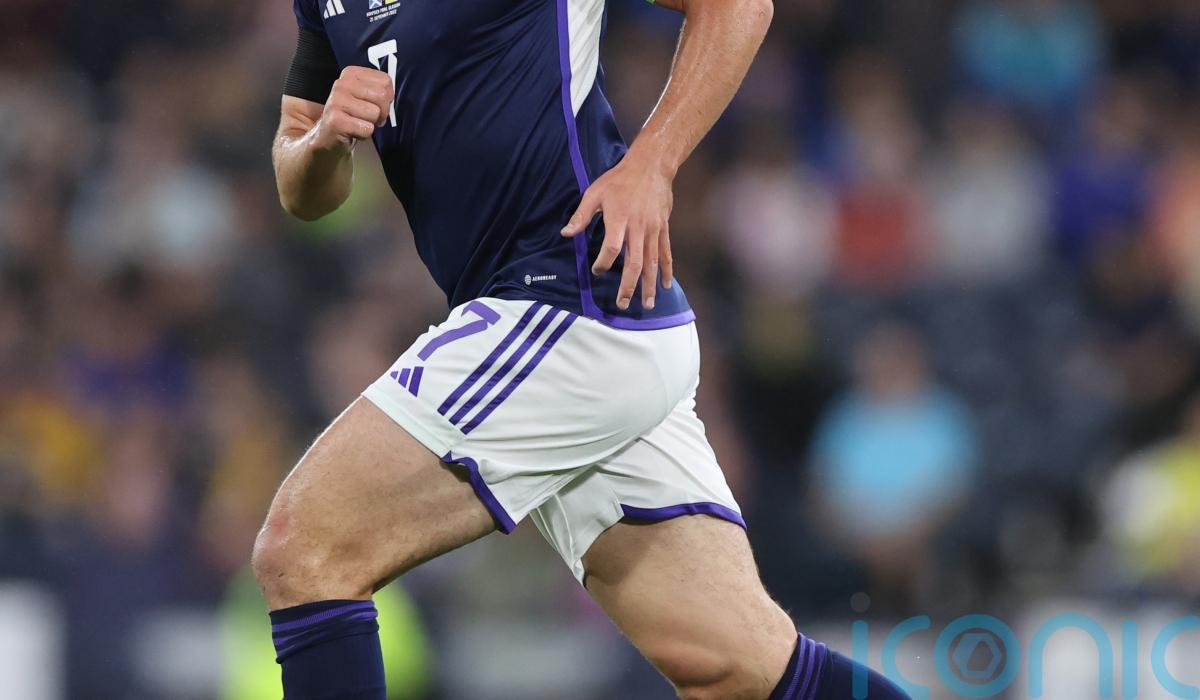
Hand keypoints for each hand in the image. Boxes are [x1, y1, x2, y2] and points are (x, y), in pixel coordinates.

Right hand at [312, 66, 393, 151]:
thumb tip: (389, 97)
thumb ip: (381, 91)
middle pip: (382, 96)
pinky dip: (364, 135)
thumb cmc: (352, 116)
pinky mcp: (336, 120)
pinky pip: (367, 129)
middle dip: (382, 112)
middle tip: (369, 118)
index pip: (386, 81)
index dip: (386, 98)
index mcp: (351, 73)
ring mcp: (337, 101)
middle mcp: (342, 84)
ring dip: (371, 124)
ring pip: (375, 113)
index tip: (374, 105)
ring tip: (358, 123)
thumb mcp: (366, 97)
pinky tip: (352, 132)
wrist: (328, 136)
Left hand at [561, 152, 674, 309]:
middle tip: (622, 304)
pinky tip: (665, 286)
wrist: (651, 167)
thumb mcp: (594, 193)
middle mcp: (638, 228)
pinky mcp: (663, 229)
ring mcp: (653, 230)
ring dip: (648, 285)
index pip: (612, 249)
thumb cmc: (619, 180)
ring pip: (652, 263)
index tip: (597, 271)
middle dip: (628, 286)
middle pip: (634, 263)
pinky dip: (666, 271)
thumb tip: (565, 234)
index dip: (603, 263)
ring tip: (646, 305)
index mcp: (619, 219)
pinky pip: (665, 253)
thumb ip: (581, 215)